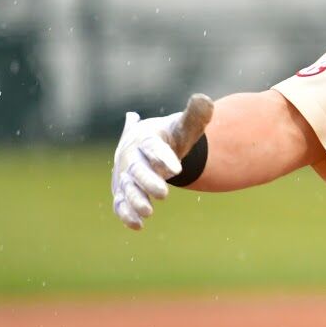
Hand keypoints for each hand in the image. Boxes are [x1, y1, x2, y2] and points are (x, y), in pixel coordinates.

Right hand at [111, 94, 212, 229]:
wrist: (148, 146)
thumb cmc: (170, 137)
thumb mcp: (183, 127)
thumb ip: (195, 116)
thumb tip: (205, 101)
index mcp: (147, 139)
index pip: (153, 147)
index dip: (163, 157)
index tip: (177, 169)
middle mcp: (132, 157)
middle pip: (137, 169)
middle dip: (148, 181)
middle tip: (164, 194)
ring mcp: (125, 175)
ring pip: (127, 188)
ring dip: (135, 200)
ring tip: (149, 212)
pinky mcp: (122, 191)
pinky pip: (120, 203)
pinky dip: (126, 214)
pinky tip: (138, 226)